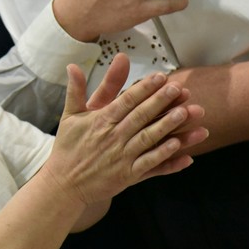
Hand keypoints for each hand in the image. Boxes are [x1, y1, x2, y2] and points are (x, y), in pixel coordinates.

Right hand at [43, 53, 207, 205]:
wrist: (63, 184)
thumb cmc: (67, 147)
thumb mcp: (69, 116)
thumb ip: (75, 89)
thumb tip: (72, 65)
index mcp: (100, 121)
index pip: (126, 101)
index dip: (144, 88)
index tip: (160, 76)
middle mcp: (112, 138)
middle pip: (141, 116)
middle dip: (161, 101)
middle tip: (179, 88)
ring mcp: (121, 158)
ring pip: (148, 139)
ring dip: (167, 126)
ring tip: (185, 112)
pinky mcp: (127, 176)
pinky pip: (150, 165)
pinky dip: (166, 158)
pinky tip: (180, 149)